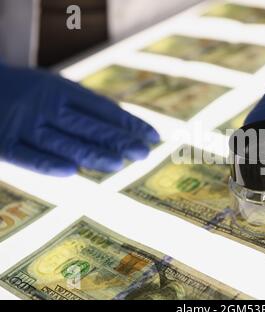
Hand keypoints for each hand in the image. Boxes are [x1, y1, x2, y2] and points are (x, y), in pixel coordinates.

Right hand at [0, 65, 158, 175]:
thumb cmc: (26, 91)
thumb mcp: (54, 87)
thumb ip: (83, 105)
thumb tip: (122, 127)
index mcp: (61, 89)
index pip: (103, 109)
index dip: (129, 123)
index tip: (152, 136)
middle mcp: (46, 105)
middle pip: (88, 126)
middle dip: (118, 140)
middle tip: (143, 153)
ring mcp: (24, 124)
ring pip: (63, 143)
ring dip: (92, 154)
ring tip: (119, 164)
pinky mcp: (3, 143)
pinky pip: (27, 157)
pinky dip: (47, 164)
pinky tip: (71, 172)